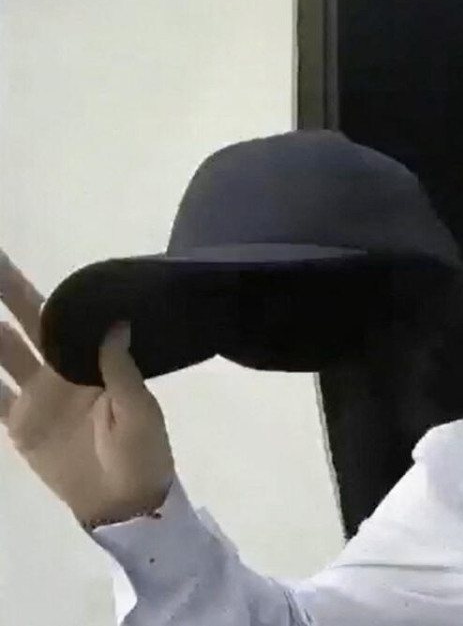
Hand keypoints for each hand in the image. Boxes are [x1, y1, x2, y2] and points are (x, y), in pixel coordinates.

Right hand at [0, 249, 173, 525]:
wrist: (125, 502)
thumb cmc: (142, 453)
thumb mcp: (140, 410)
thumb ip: (122, 370)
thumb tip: (116, 322)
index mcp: (92, 363)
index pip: (64, 320)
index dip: (45, 294)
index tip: (24, 266)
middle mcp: (60, 372)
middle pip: (26, 326)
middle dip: (6, 294)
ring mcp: (37, 397)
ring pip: (2, 353)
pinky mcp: (20, 425)